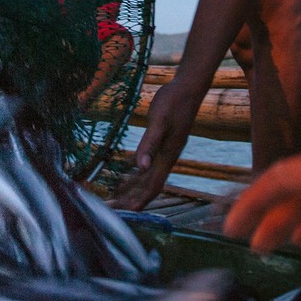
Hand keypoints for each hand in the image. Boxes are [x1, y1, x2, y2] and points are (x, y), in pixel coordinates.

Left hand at [109, 79, 204, 209]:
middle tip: (112, 209)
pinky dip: (135, 173)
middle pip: (150, 185)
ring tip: (115, 198)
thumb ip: (150, 143)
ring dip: (132, 188)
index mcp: (168, 155)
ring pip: (148, 176)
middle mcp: (167, 157)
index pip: (154, 185)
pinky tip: (124, 175)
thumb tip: (141, 167)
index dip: (141, 201)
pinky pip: (147, 164)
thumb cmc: (174, 101)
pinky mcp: (162, 142)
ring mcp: (165, 150)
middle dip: (132, 199)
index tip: (126, 213)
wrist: (188, 87)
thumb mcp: (159, 121)